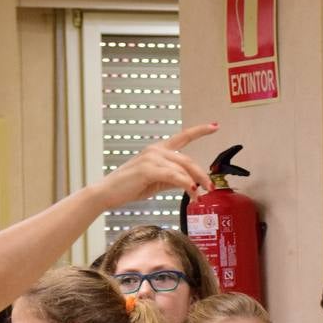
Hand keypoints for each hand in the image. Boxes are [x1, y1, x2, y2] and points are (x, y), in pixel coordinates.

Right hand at [92, 123, 217, 207]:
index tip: (215, 126)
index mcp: (157, 150)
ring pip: (182, 169)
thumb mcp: (156, 182)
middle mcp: (156, 150)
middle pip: (187, 160)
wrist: (107, 193)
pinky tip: (191, 191)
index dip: (200, 130)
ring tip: (199, 195)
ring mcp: (152, 158)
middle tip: (210, 187)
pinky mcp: (148, 169)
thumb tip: (190, 183)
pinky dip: (185, 184)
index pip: (183, 137)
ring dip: (194, 183)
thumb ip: (172, 179)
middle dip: (201, 174)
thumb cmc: (129, 187)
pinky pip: (174, 176)